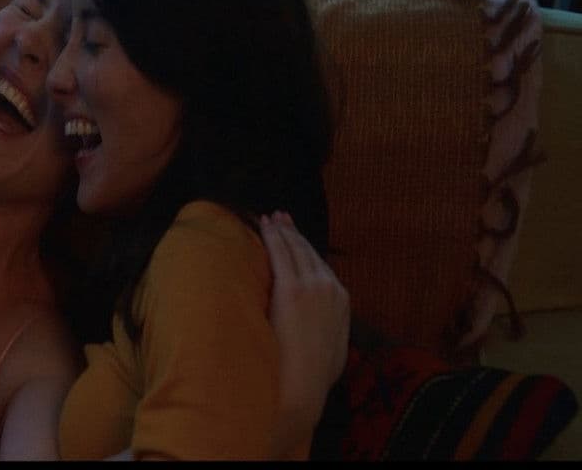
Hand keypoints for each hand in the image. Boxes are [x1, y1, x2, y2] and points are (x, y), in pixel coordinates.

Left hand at [259, 211, 348, 441]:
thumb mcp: (331, 351)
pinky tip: (263, 225)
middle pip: (309, 253)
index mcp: (343, 303)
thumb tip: (321, 330)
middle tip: (280, 217)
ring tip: (270, 218)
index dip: (306, 250)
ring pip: (295, 249)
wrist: (303, 389)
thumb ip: (328, 331)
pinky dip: (273, 236)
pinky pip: (281, 253)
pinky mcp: (292, 290)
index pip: (322, 267)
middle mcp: (332, 289)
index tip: (295, 237)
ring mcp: (314, 288)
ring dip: (282, 230)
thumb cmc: (310, 378)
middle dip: (294, 233)